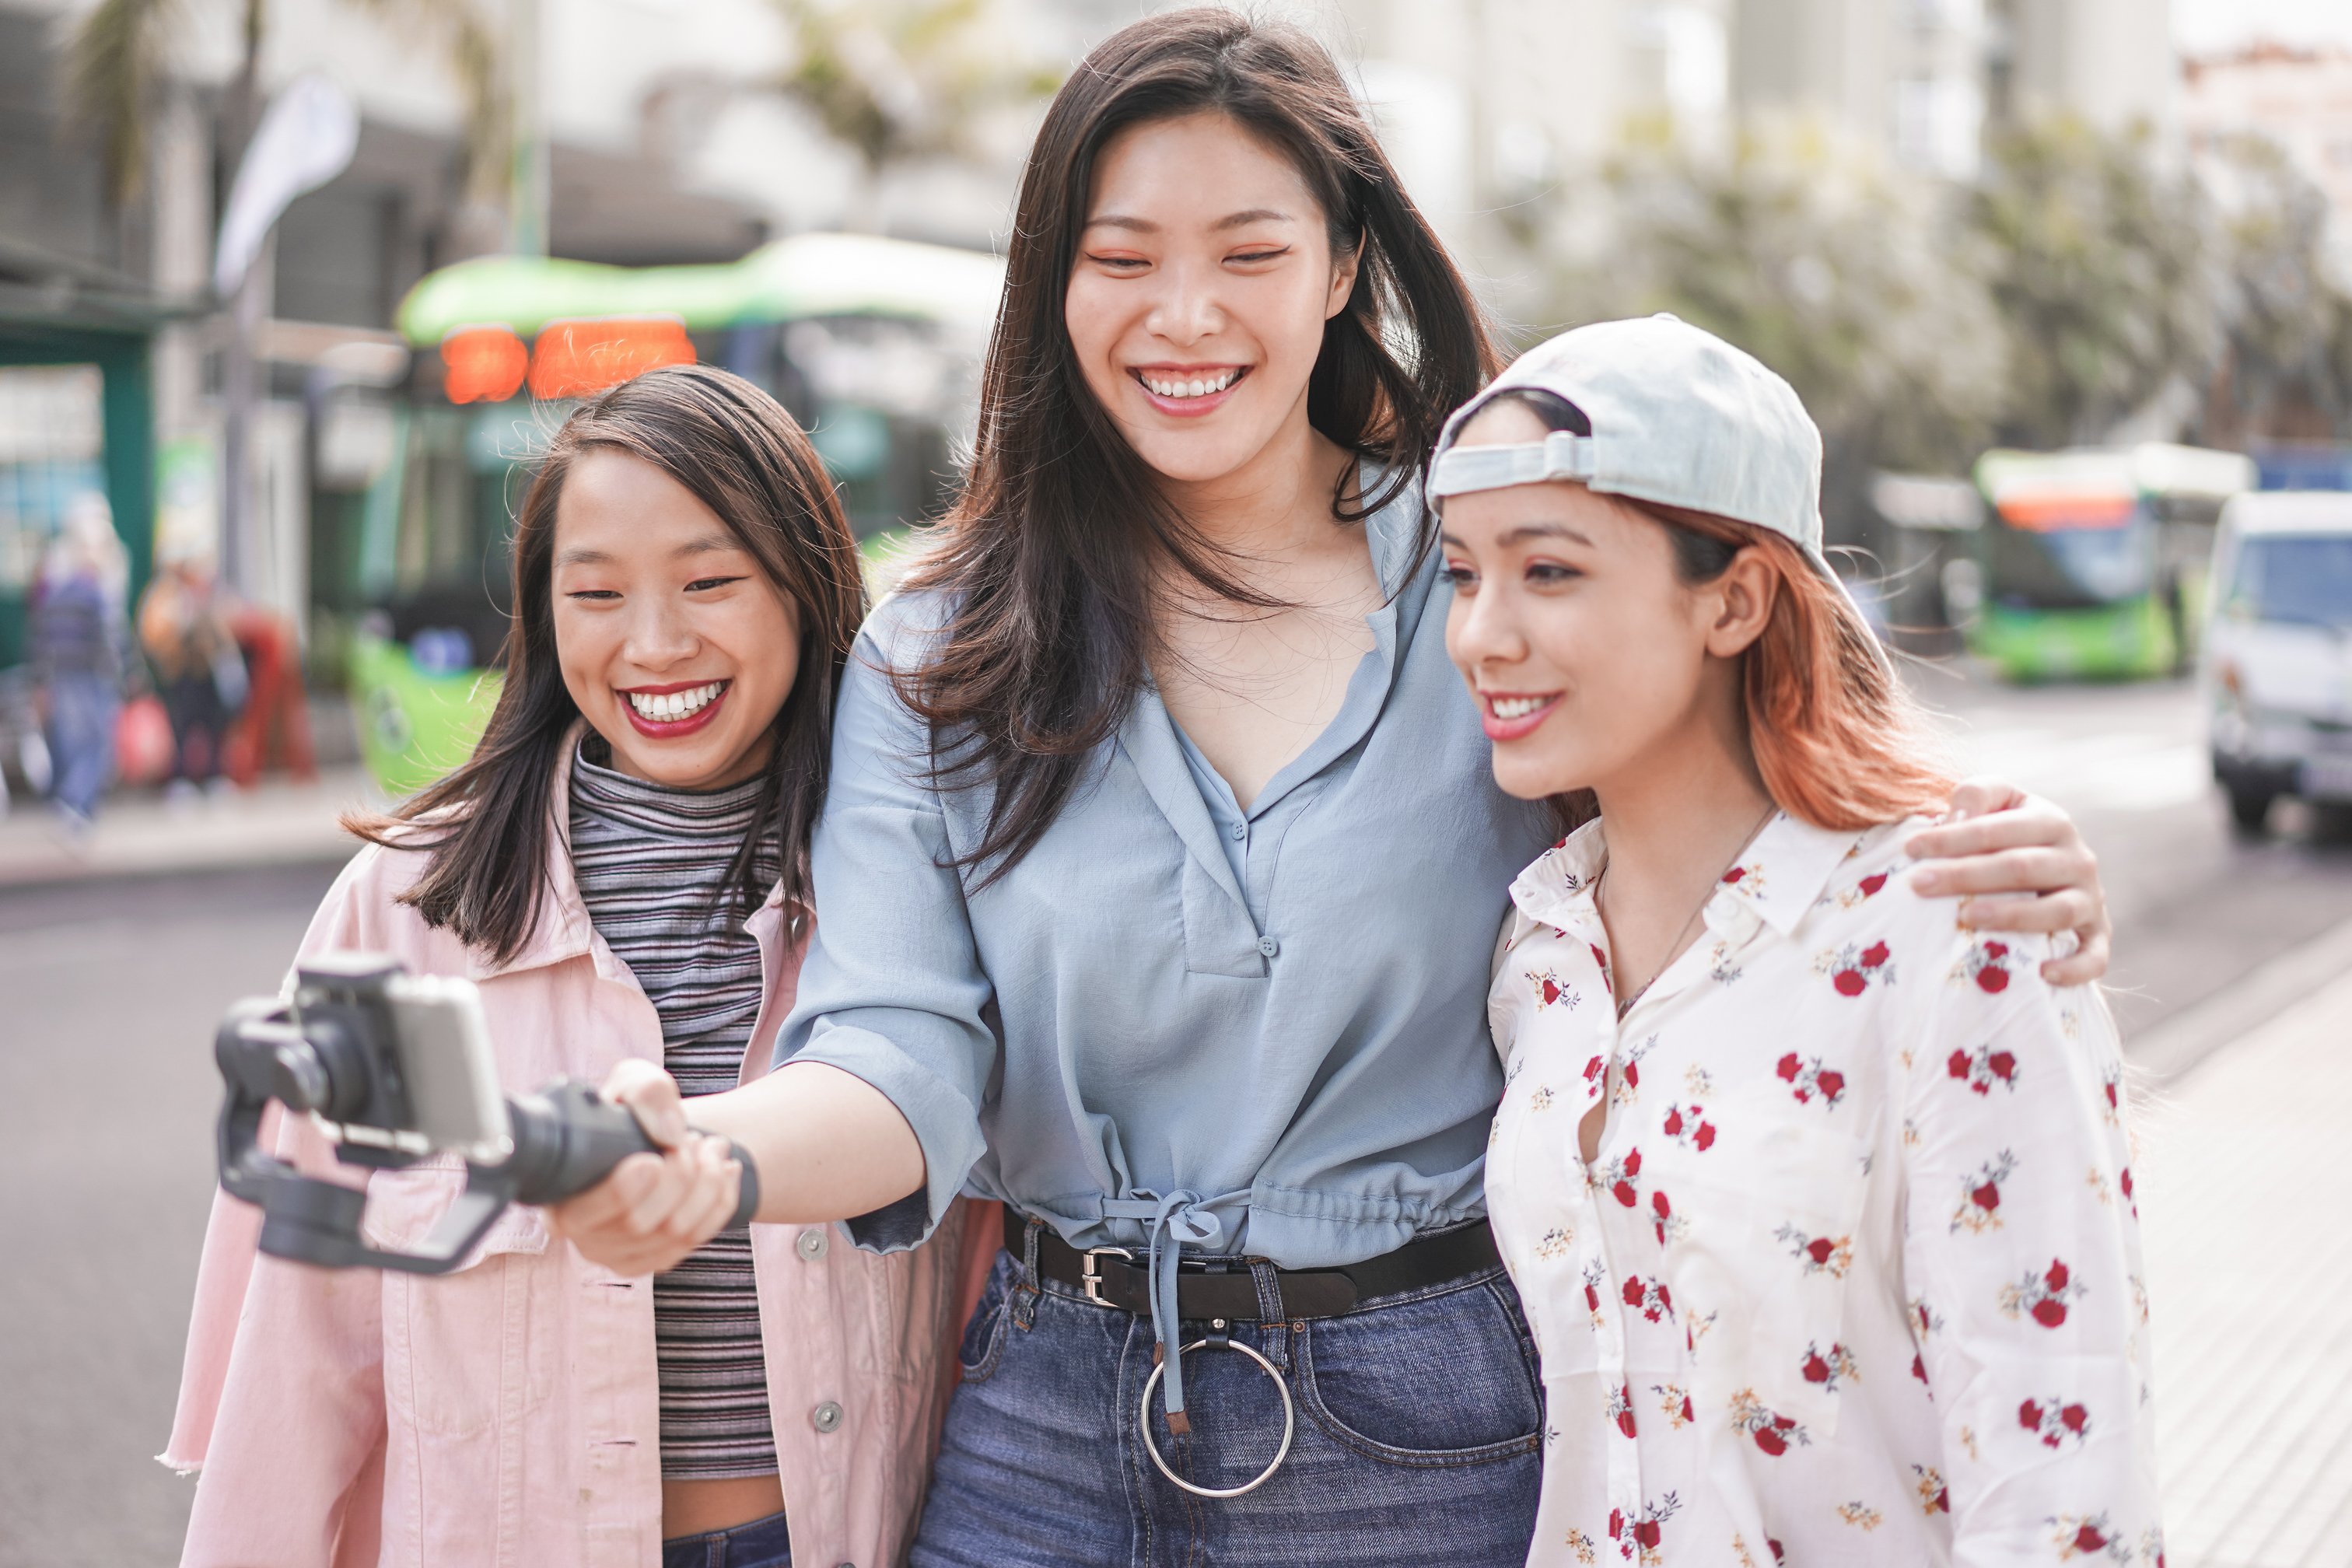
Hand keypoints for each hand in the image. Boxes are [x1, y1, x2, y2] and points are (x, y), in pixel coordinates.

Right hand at [543, 1060, 742, 1275]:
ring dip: (706, 1183)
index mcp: (559, 1196)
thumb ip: (646, 1091)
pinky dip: (720, 1200)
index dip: (619, 1192)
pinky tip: (725, 1170)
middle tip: (693, 1138)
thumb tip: (669, 1134)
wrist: (656, 1137)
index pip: (582, 1214)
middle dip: (678, 1175)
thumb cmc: (633, 1110)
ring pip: (675, 1233)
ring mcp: (620, 1255)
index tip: (653, 1160)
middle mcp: (583, 1235)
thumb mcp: (634, 1080)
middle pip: (638, 1224)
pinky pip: (698, 1239)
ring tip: (713, 1146)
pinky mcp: (655, 1260)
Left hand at [1904, 778, 2109, 986]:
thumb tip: (1956, 818)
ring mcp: (2091, 899)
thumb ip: (1976, 796)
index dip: (1953, 838)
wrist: (2053, 866)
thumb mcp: (1996, 802)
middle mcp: (2078, 860)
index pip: (1999, 829)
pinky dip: (2075, 968)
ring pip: (2057, 911)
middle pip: (2022, 868)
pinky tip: (2043, 974)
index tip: (1910, 849)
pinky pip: (2095, 956)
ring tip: (1965, 917)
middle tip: (1919, 884)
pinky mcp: (2098, 935)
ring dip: (2011, 915)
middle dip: (1966, 875)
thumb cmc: (2008, 833)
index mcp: (2051, 822)